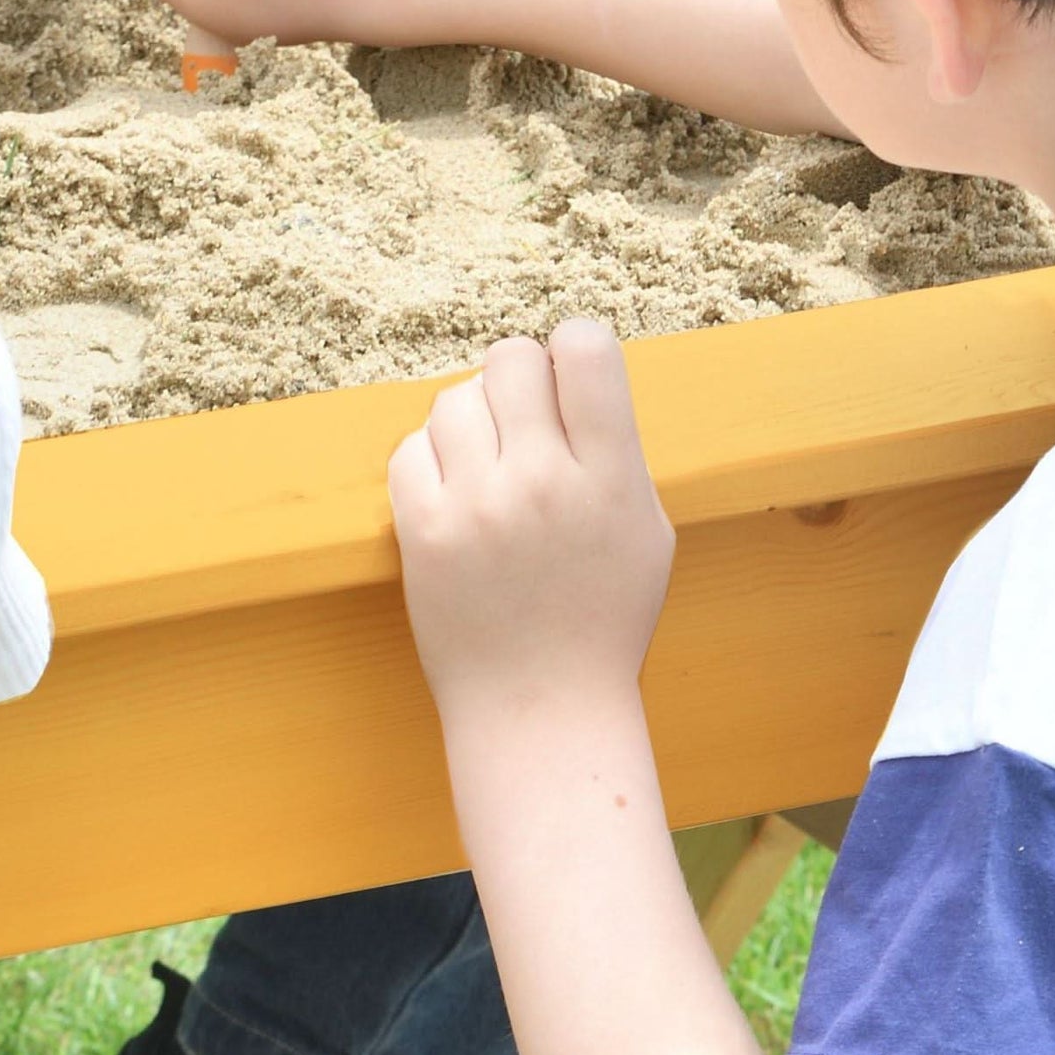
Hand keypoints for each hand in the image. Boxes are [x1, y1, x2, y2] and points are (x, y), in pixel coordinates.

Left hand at [387, 320, 672, 719]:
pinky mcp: (423, 533)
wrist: (539, 706)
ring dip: (470, 418)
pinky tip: (454, 490)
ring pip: (454, 398)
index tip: (567, 379)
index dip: (572, 348)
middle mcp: (543, 483)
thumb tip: (573, 376)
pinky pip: (409, 449)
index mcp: (610, 478)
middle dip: (517, 379)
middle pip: (511, 359)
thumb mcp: (645, 529)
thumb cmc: (600, 619)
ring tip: (487, 462)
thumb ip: (615, 450)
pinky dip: (430, 459)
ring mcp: (477, 507)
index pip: (587, 350)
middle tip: (523, 424)